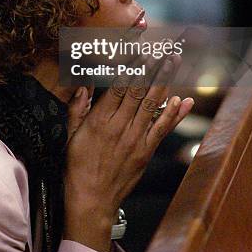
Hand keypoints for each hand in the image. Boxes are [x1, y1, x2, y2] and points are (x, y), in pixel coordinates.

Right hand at [63, 56, 193, 251]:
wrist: (91, 202)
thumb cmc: (76, 168)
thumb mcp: (69, 135)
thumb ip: (77, 108)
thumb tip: (84, 85)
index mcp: (99, 120)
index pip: (120, 86)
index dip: (133, 66)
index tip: (141, 50)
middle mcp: (119, 126)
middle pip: (140, 90)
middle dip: (153, 67)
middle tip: (163, 49)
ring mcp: (135, 139)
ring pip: (153, 104)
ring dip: (165, 81)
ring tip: (173, 62)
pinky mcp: (145, 152)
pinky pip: (162, 129)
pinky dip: (173, 114)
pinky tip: (182, 100)